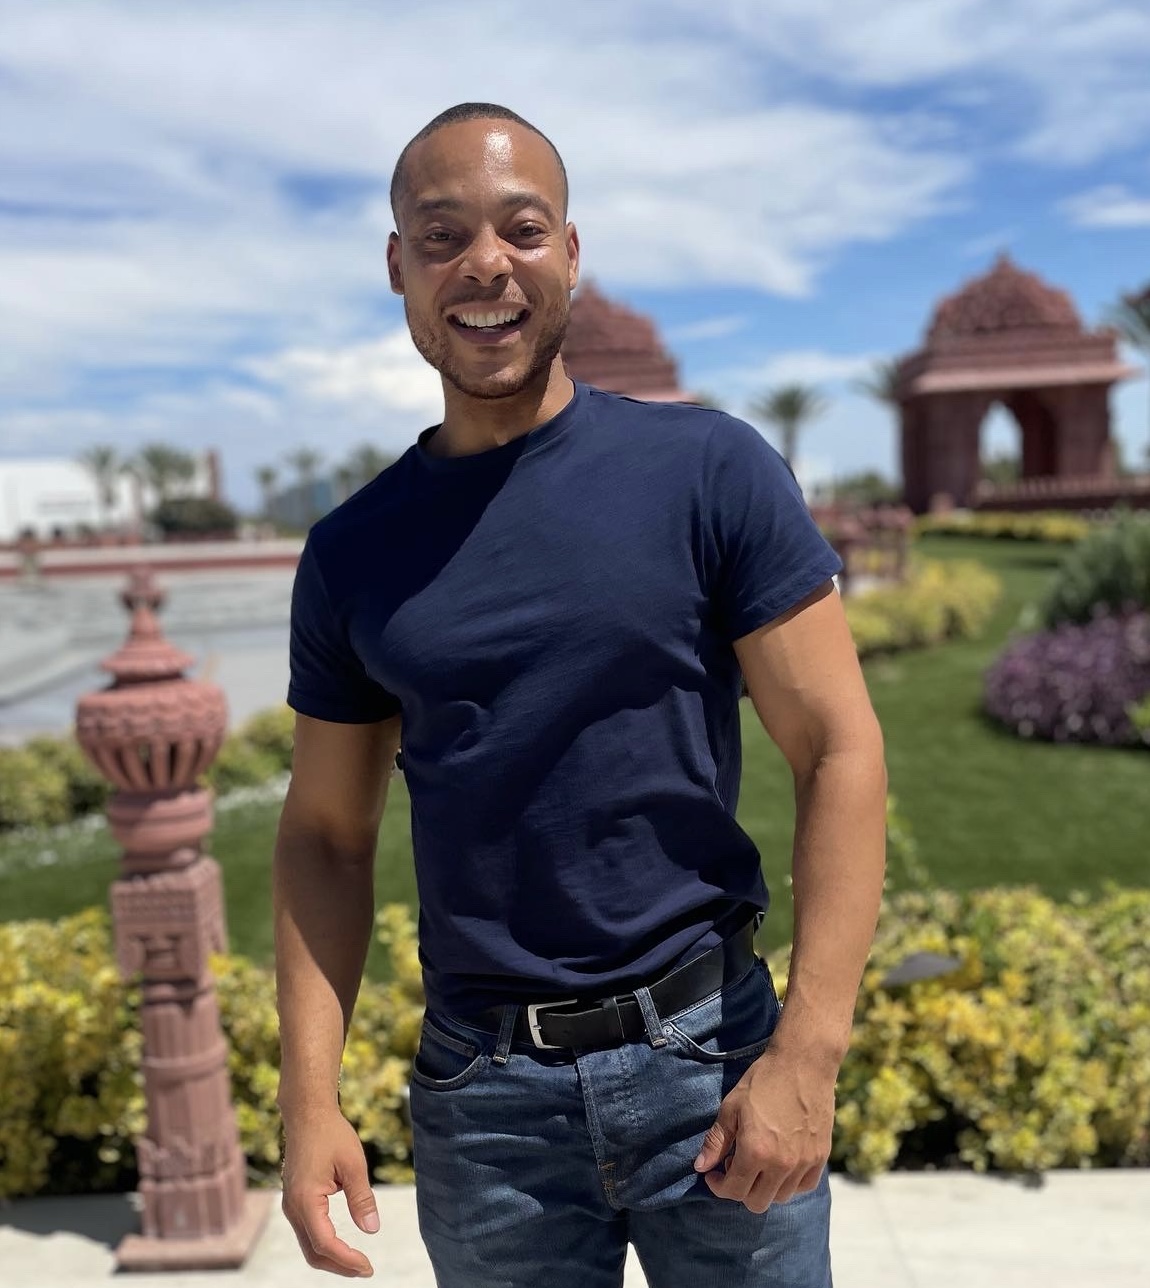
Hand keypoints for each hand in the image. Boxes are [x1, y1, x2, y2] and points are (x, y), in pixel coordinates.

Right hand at [281, 1106, 379, 1276]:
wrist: (307, 1114)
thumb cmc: (331, 1134)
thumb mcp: (353, 1164)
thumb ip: (361, 1198)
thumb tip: (372, 1229)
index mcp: (305, 1200)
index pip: (325, 1243)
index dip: (347, 1259)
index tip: (368, 1266)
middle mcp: (292, 1207)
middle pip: (313, 1252)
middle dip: (339, 1266)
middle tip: (365, 1269)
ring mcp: (290, 1205)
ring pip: (308, 1245)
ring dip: (331, 1257)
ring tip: (357, 1262)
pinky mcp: (294, 1200)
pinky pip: (307, 1231)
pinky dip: (323, 1244)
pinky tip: (342, 1244)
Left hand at [693, 1046, 834, 1212]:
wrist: (803, 1063)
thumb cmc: (763, 1080)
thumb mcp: (731, 1107)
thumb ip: (716, 1141)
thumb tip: (700, 1167)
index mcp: (755, 1152)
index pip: (733, 1191)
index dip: (718, 1186)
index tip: (713, 1174)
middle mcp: (781, 1164)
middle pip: (756, 1202)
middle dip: (740, 1189)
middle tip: (735, 1165)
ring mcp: (804, 1163)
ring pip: (781, 1197)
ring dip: (765, 1186)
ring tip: (759, 1160)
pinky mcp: (821, 1157)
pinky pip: (804, 1186)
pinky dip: (790, 1182)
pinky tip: (781, 1163)